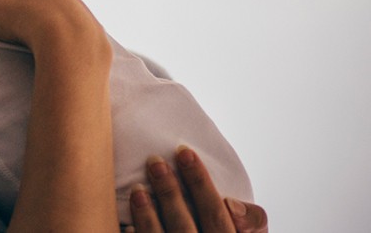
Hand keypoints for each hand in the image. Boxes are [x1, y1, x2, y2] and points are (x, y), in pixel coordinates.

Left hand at [128, 146, 267, 232]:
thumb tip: (232, 203)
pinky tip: (127, 224)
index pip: (218, 215)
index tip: (184, 152)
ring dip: (147, 214)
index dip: (201, 183)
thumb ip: (251, 220)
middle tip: (155, 160)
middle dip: (169, 191)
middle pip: (185, 227)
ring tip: (138, 188)